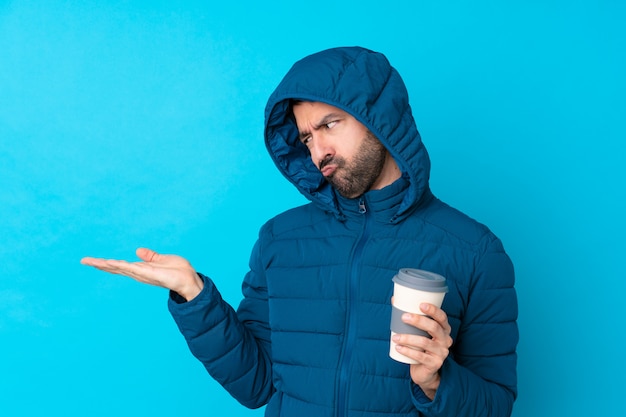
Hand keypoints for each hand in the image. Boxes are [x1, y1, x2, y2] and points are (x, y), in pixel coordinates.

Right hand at [81, 248, 203, 300]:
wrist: (189, 279)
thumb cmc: (178, 271)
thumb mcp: (162, 259)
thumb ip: (150, 256)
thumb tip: (137, 250)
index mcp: (141, 269)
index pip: (120, 266)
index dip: (107, 263)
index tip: (93, 261)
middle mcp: (139, 273)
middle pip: (115, 268)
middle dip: (100, 265)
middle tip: (84, 260)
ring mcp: (142, 274)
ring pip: (119, 268)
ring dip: (105, 264)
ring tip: (90, 261)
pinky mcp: (147, 273)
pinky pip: (130, 268)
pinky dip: (119, 265)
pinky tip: (109, 262)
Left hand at [392, 303, 452, 399]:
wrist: (425, 372)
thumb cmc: (420, 347)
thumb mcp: (418, 332)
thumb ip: (410, 317)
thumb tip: (394, 299)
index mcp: (444, 329)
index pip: (442, 317)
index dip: (433, 310)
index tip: (421, 304)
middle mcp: (446, 340)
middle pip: (434, 327)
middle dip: (418, 320)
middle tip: (404, 317)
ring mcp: (442, 353)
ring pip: (425, 342)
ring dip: (408, 338)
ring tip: (395, 336)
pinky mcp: (435, 364)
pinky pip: (420, 356)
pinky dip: (407, 351)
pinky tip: (398, 347)